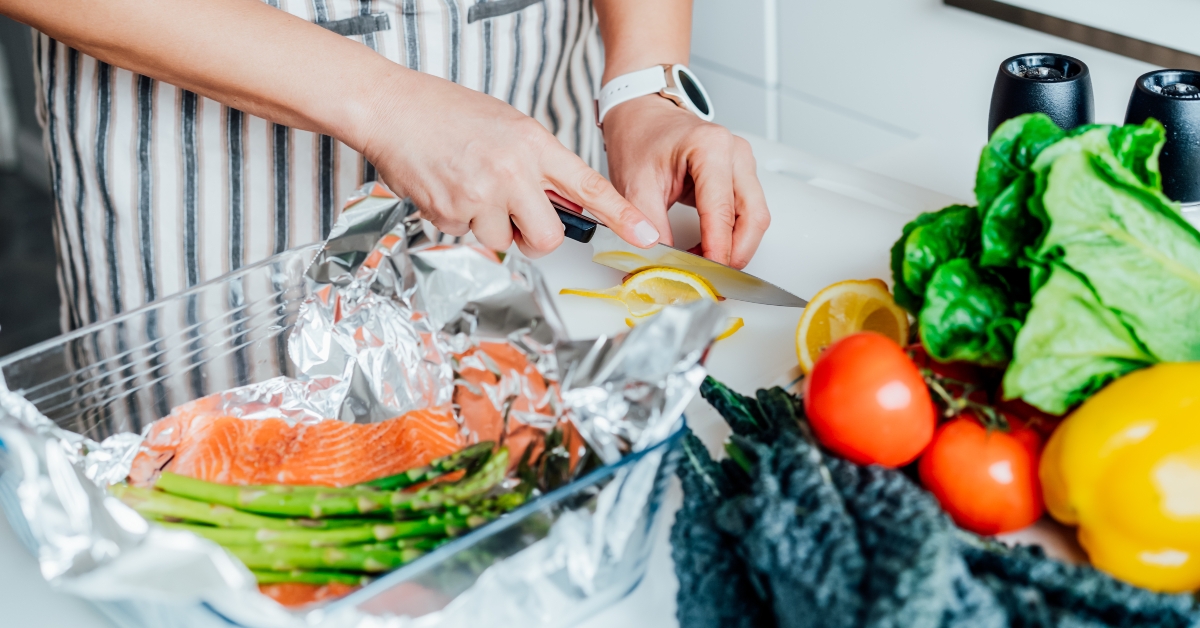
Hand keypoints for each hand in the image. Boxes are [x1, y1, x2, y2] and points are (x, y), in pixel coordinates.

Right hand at [357, 72, 660, 257]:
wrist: (391, 108)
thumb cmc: (448, 113)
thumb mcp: (509, 126)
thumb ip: (539, 164)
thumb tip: (562, 202)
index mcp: (534, 144)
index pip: (589, 188)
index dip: (622, 216)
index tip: (647, 236)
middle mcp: (512, 172)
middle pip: (548, 238)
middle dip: (534, 239)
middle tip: (517, 220)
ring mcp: (480, 195)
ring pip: (503, 242)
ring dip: (489, 227)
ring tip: (469, 187)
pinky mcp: (450, 213)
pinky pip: (467, 236)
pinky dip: (459, 220)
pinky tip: (447, 188)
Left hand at [602, 95, 769, 268]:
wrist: (641, 116)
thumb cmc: (639, 138)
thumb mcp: (634, 185)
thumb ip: (648, 225)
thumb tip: (661, 261)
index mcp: (711, 147)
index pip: (723, 210)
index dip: (718, 248)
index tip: (707, 273)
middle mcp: (735, 153)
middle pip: (753, 217)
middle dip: (735, 253)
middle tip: (710, 276)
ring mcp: (742, 163)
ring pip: (755, 218)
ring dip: (734, 246)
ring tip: (703, 263)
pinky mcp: (739, 175)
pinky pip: (746, 213)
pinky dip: (730, 235)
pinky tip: (708, 249)